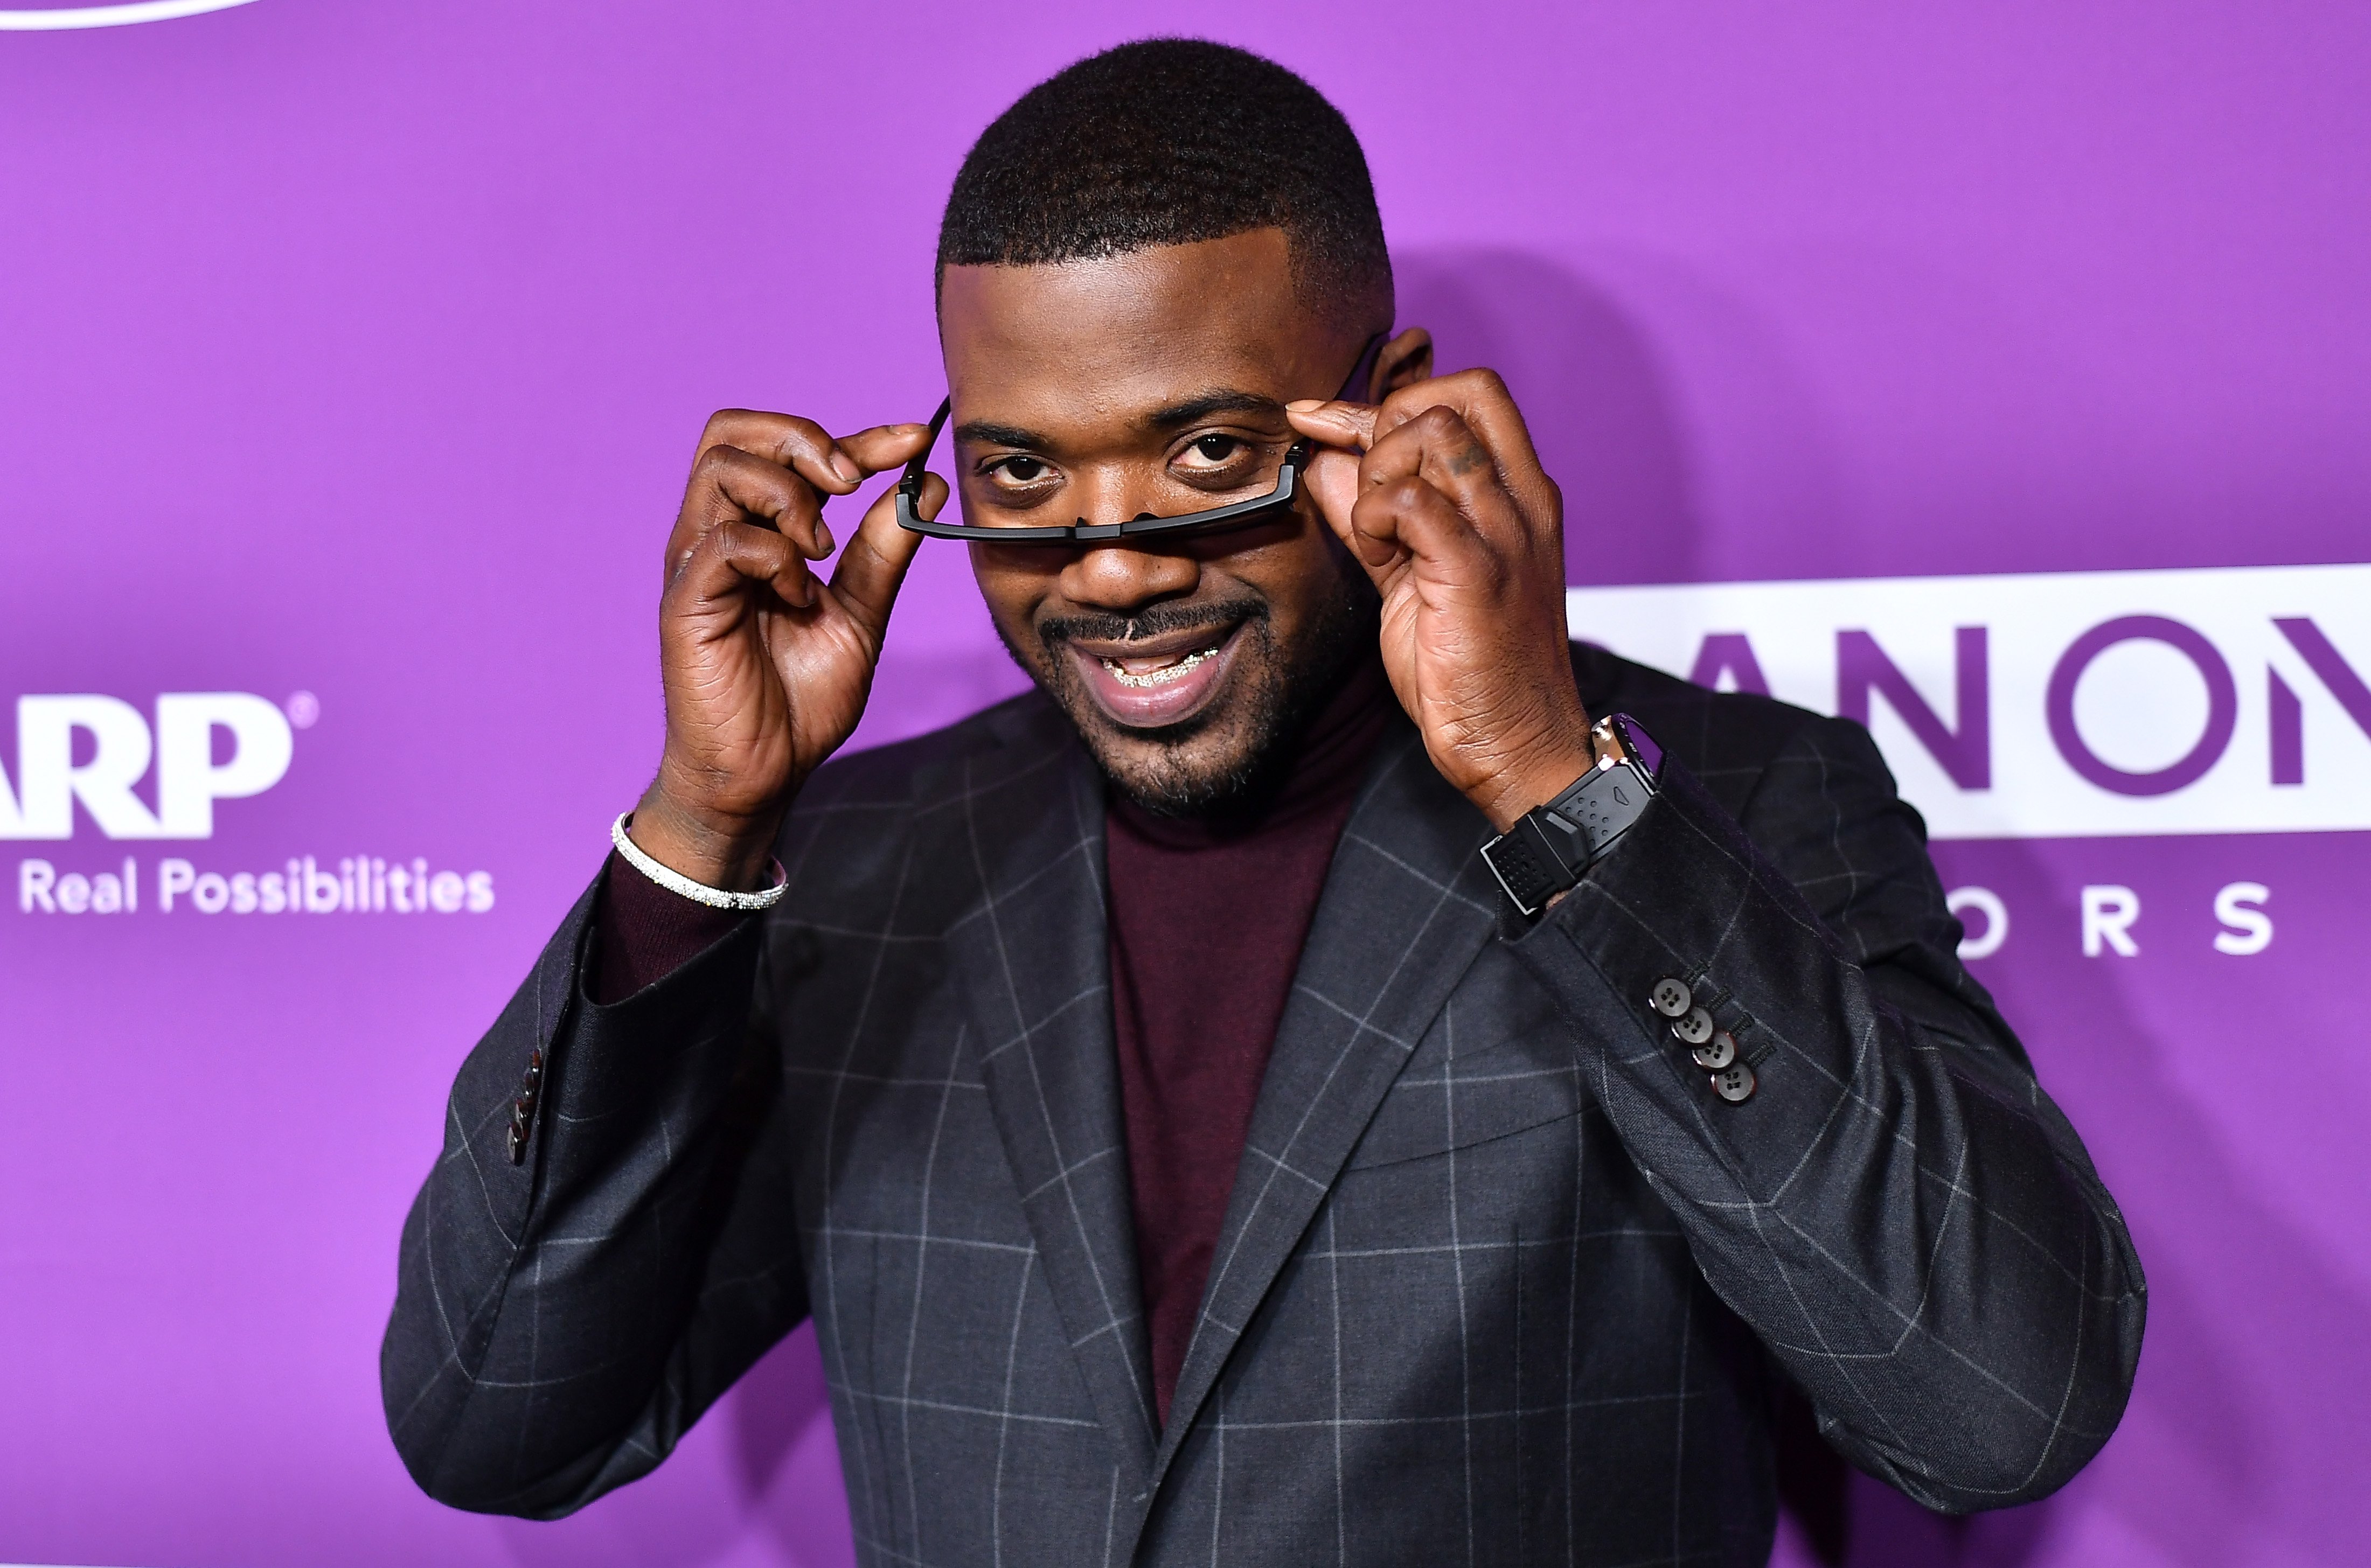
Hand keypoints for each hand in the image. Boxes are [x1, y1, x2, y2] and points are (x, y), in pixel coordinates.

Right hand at [631, 412, 946, 889]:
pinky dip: (775, 555)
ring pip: (723, 467)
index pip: (791, 449)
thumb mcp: (860, 612)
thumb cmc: (799, 699)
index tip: (914, 442)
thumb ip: (883, 550)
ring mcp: (697, 563)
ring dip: (789, 496)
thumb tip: (926, 485)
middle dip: (804, 440)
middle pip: (735, 430)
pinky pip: (723, 541)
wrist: (766, 771)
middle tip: (851, 484)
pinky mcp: (686, 600)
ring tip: (820, 553)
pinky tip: (798, 596)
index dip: (858, 437)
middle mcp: (719, 534)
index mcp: (758, 530)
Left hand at [1287, 371, 1592, 832]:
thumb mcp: (1415, 574)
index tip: (1320, 421)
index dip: (1382, 401)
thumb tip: (1324, 459)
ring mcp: (1505, 532)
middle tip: (1365, 488)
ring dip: (1380, 469)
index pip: (1467, 396)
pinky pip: (1411, 499)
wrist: (1516, 746)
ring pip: (1434, 432)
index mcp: (1521, 495)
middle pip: (1459, 393)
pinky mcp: (1476, 572)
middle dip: (1387, 422)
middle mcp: (1524, 501)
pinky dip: (1374, 514)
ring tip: (1376, 531)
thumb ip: (1377, 513)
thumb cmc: (1472, 670)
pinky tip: (1377, 553)